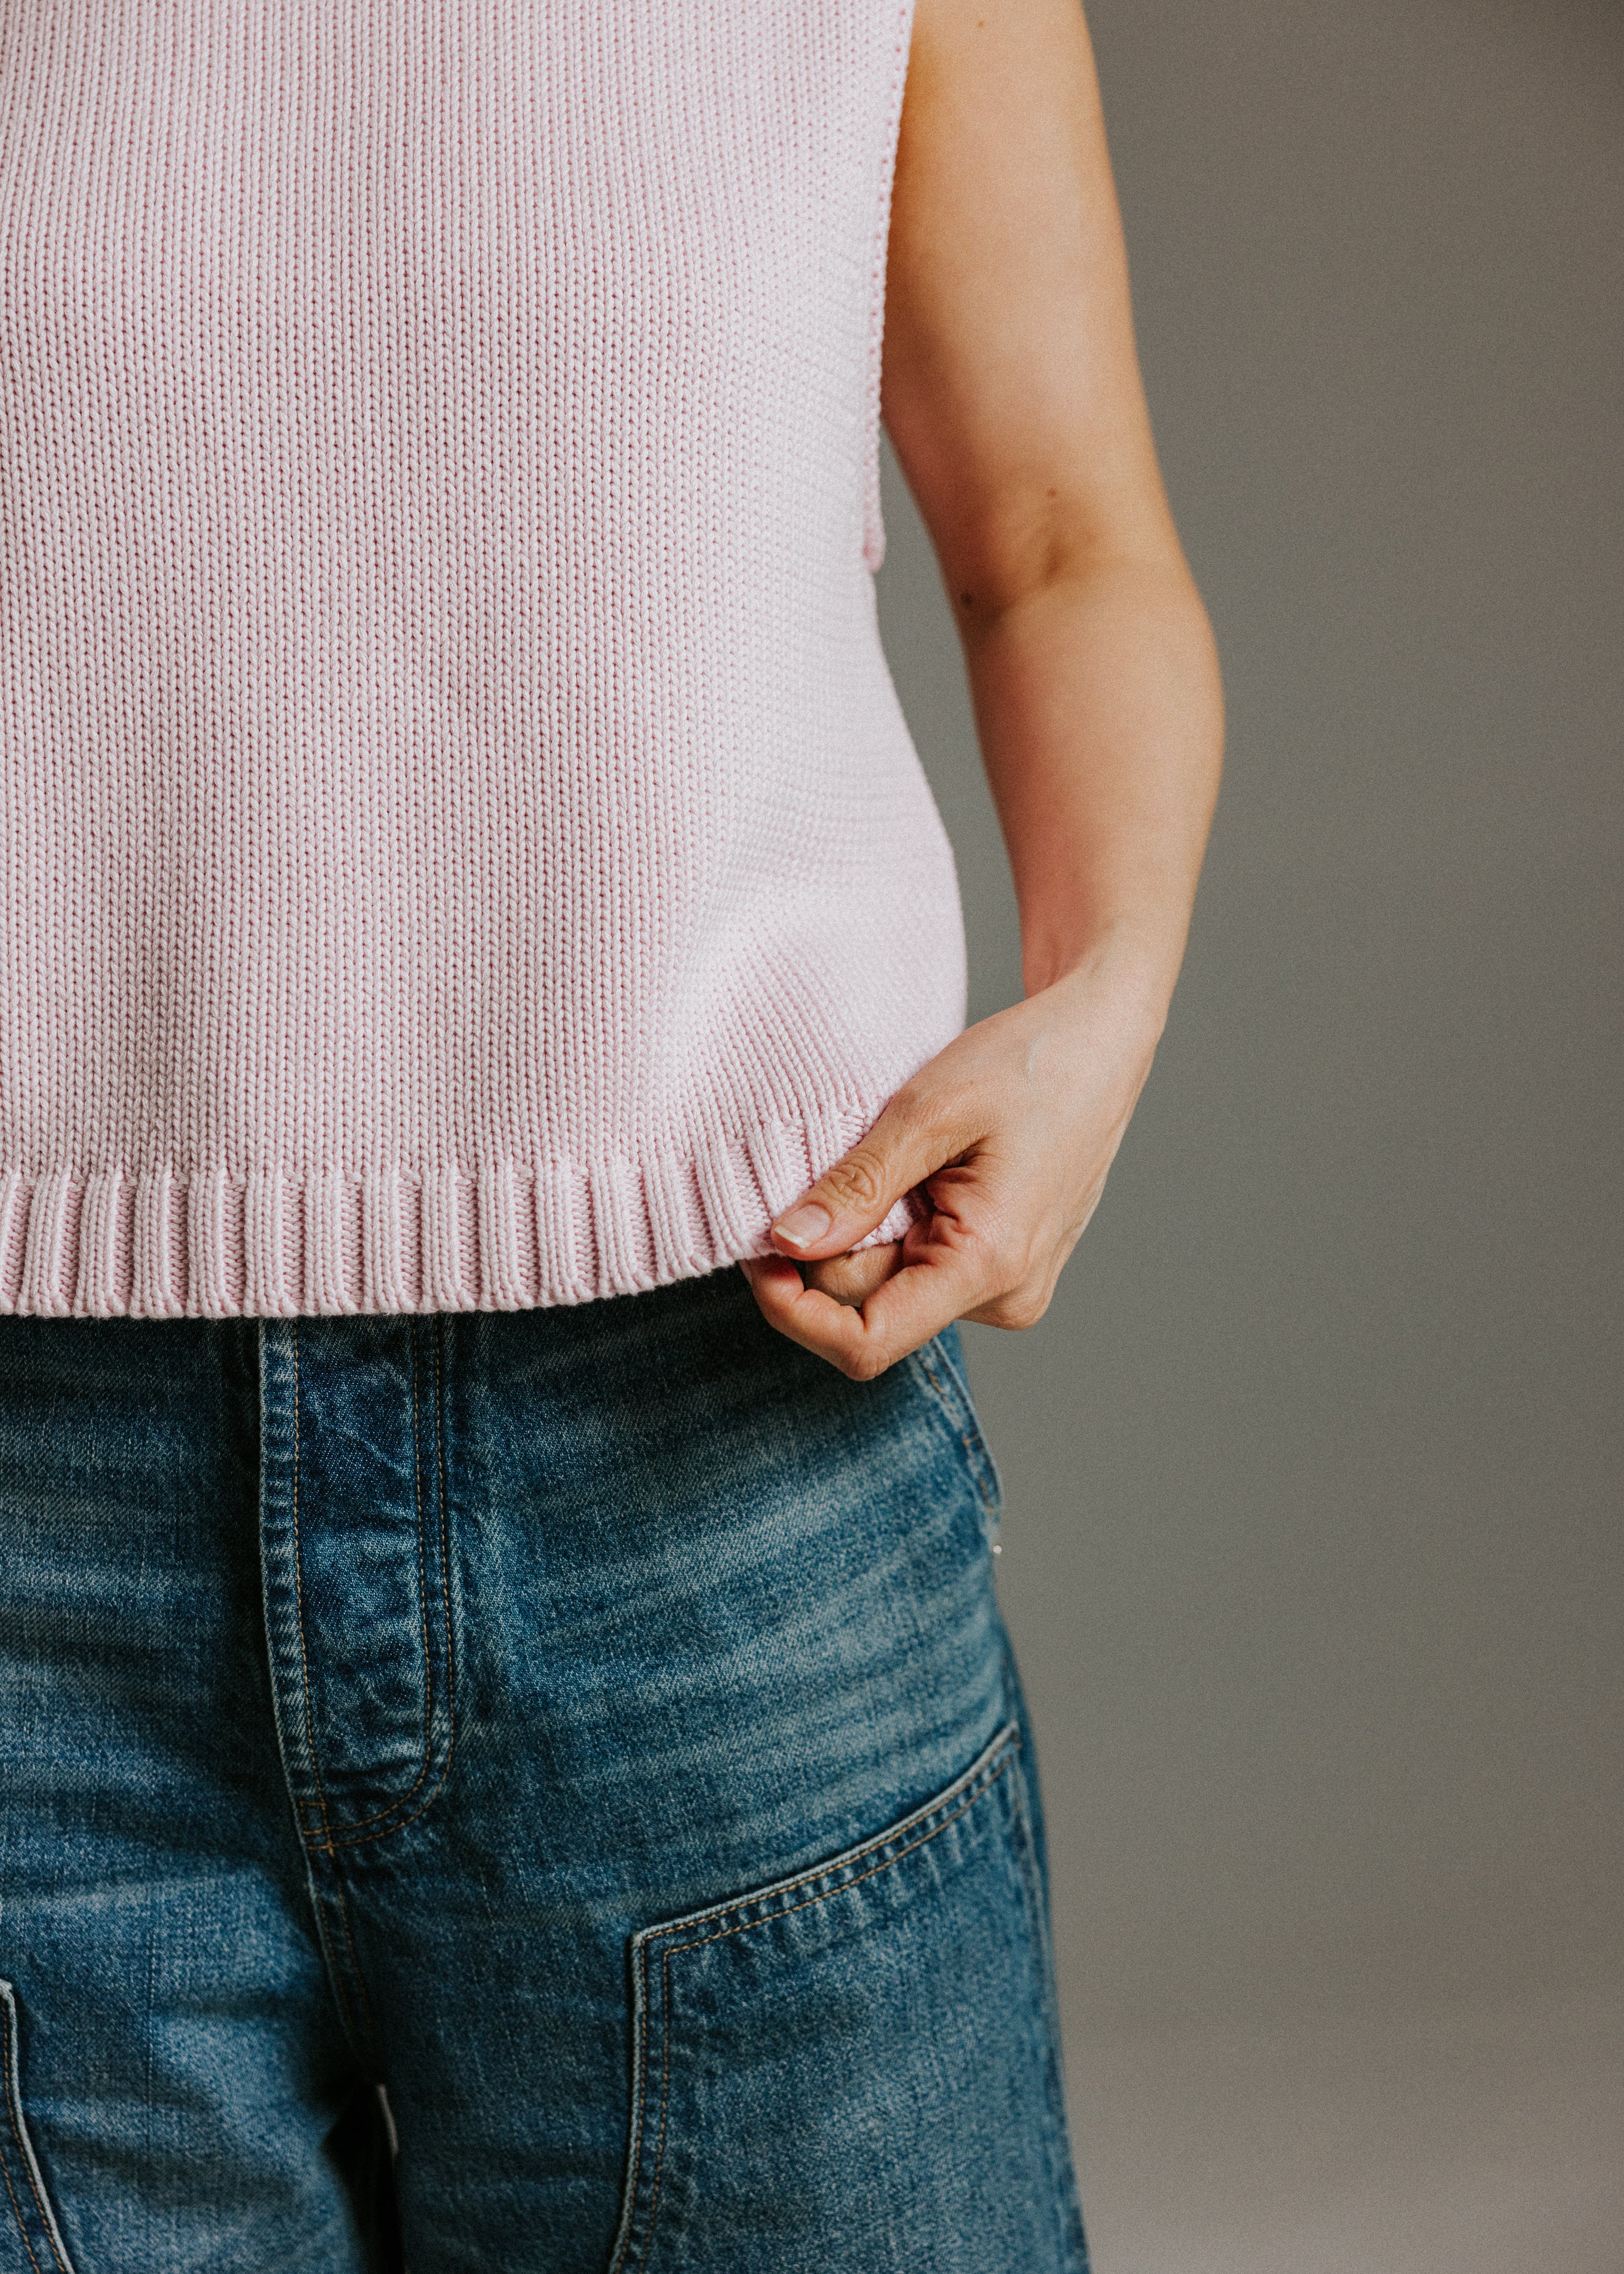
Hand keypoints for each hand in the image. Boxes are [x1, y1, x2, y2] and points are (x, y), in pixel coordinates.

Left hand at [739, 948, 1165, 1378]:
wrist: (1101, 1043)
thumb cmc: (1031, 1064)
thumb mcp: (927, 1112)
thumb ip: (856, 1187)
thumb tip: (787, 1244)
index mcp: (991, 1266)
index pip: (867, 1344)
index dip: (796, 1313)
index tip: (759, 1254)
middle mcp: (1005, 1297)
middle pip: (870, 1304)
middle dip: (828, 1246)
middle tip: (822, 1164)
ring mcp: (1007, 1288)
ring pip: (891, 1284)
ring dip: (865, 1231)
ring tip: (892, 1156)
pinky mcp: (1001, 1269)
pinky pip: (920, 1265)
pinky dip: (894, 1225)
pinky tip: (915, 1172)